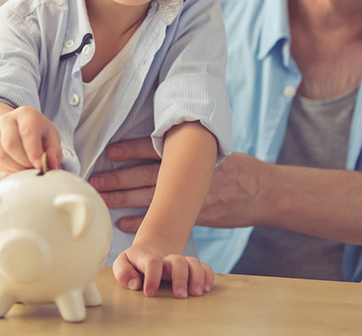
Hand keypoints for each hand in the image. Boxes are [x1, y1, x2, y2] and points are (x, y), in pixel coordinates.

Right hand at [0, 106, 61, 172]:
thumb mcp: (52, 138)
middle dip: (23, 162)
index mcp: (27, 114)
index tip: (39, 165)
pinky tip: (19, 169)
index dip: (33, 151)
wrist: (22, 127)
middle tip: (34, 169)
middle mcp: (8, 119)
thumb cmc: (40, 132)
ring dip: (15, 167)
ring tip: (28, 170)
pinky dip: (8, 169)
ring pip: (0, 154)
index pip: (28, 132)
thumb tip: (52, 164)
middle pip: (11, 144)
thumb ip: (54, 151)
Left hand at [90, 138, 269, 231]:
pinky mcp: (197, 215)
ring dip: (125, 197)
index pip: (158, 148)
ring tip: (104, 198)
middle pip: (147, 174)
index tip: (110, 151)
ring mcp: (193, 195)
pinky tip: (124, 221)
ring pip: (152, 196)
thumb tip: (170, 138)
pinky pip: (165, 217)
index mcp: (194, 153)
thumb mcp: (220, 149)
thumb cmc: (241, 168)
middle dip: (120, 176)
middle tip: (96, 179)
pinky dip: (143, 219)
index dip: (132, 149)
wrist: (264, 191)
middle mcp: (191, 173)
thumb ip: (195, 147)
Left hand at [113, 236, 213, 297]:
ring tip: (197, 293)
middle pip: (178, 261)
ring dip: (197, 277)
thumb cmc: (136, 260)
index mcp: (149, 257)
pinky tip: (207, 288)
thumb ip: (123, 272)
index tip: (150, 293)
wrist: (152, 247)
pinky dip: (208, 275)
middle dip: (180, 277)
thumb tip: (134, 284)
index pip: (153, 262)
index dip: (152, 276)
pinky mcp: (190, 267)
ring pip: (193, 262)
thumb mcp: (123, 262)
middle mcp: (167, 259)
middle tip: (180, 295)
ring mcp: (180, 262)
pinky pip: (204, 267)